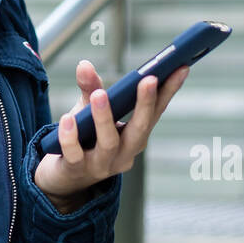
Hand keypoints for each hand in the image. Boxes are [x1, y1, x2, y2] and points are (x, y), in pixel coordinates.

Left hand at [34, 59, 188, 211]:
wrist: (62, 178)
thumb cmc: (83, 140)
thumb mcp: (89, 111)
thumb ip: (90, 88)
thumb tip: (84, 65)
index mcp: (134, 137)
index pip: (155, 112)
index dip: (168, 91)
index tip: (180, 67)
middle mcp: (124, 153)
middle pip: (140, 129)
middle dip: (146, 104)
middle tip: (149, 79)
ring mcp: (101, 165)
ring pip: (109, 143)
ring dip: (105, 118)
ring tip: (99, 94)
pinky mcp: (76, 171)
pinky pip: (75, 154)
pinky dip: (71, 136)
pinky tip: (67, 118)